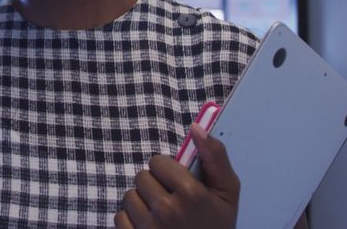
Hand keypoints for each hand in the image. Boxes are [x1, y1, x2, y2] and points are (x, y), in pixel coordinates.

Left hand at [114, 123, 238, 228]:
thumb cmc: (217, 227)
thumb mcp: (227, 193)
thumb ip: (215, 157)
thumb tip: (196, 128)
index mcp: (190, 194)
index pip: (158, 162)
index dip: (167, 171)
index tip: (178, 184)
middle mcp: (166, 210)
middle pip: (142, 177)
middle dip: (154, 186)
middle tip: (171, 201)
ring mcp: (148, 228)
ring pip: (129, 196)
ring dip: (141, 203)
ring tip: (160, 216)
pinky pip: (119, 217)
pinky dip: (130, 221)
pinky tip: (148, 227)